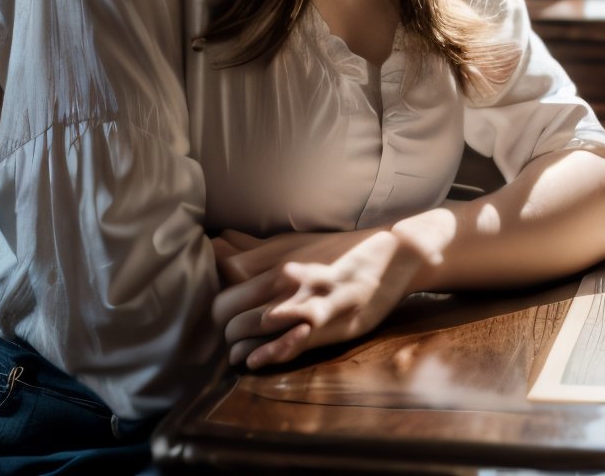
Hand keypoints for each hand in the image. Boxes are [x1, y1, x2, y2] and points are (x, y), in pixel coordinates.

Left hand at [211, 227, 424, 369]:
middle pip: (227, 308)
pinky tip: (253, 363)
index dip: (218, 298)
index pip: (224, 277)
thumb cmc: (338, 251)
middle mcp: (285, 278)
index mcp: (277, 258)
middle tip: (230, 335)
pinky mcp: (324, 324)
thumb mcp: (295, 243)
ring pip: (250, 327)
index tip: (222, 310)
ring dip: (238, 346)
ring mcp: (303, 302)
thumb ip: (254, 249)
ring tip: (238, 353)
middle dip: (223, 327)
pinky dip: (265, 356)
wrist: (389, 254)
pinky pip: (285, 344)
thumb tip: (216, 241)